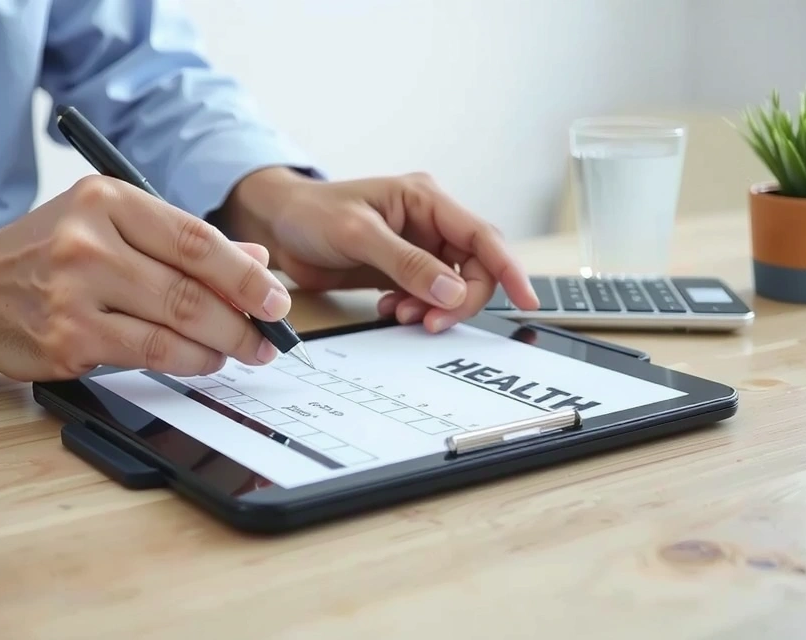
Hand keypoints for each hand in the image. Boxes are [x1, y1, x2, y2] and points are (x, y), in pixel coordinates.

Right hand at [0, 176, 291, 381]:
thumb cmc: (55, 252)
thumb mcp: (115, 226)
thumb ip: (183, 243)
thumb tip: (256, 263)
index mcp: (107, 200)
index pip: (195, 239)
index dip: (245, 275)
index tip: (276, 299)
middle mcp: (88, 241)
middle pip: (190, 289)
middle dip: (242, 320)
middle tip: (268, 338)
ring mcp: (73, 293)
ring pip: (173, 327)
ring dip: (220, 346)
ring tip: (240, 351)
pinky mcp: (66, 340)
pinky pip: (146, 356)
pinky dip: (186, 362)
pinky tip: (202, 362)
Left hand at [227, 169, 538, 331]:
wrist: (277, 226)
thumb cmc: (313, 213)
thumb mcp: (359, 235)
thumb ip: (406, 263)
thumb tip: (451, 292)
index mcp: (426, 200)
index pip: (482, 236)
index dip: (509, 269)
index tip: (527, 299)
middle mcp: (428, 224)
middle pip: (473, 268)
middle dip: (459, 300)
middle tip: (431, 322)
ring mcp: (417, 249)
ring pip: (450, 288)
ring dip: (434, 308)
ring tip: (400, 315)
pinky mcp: (401, 270)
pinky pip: (426, 297)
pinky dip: (415, 309)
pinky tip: (389, 310)